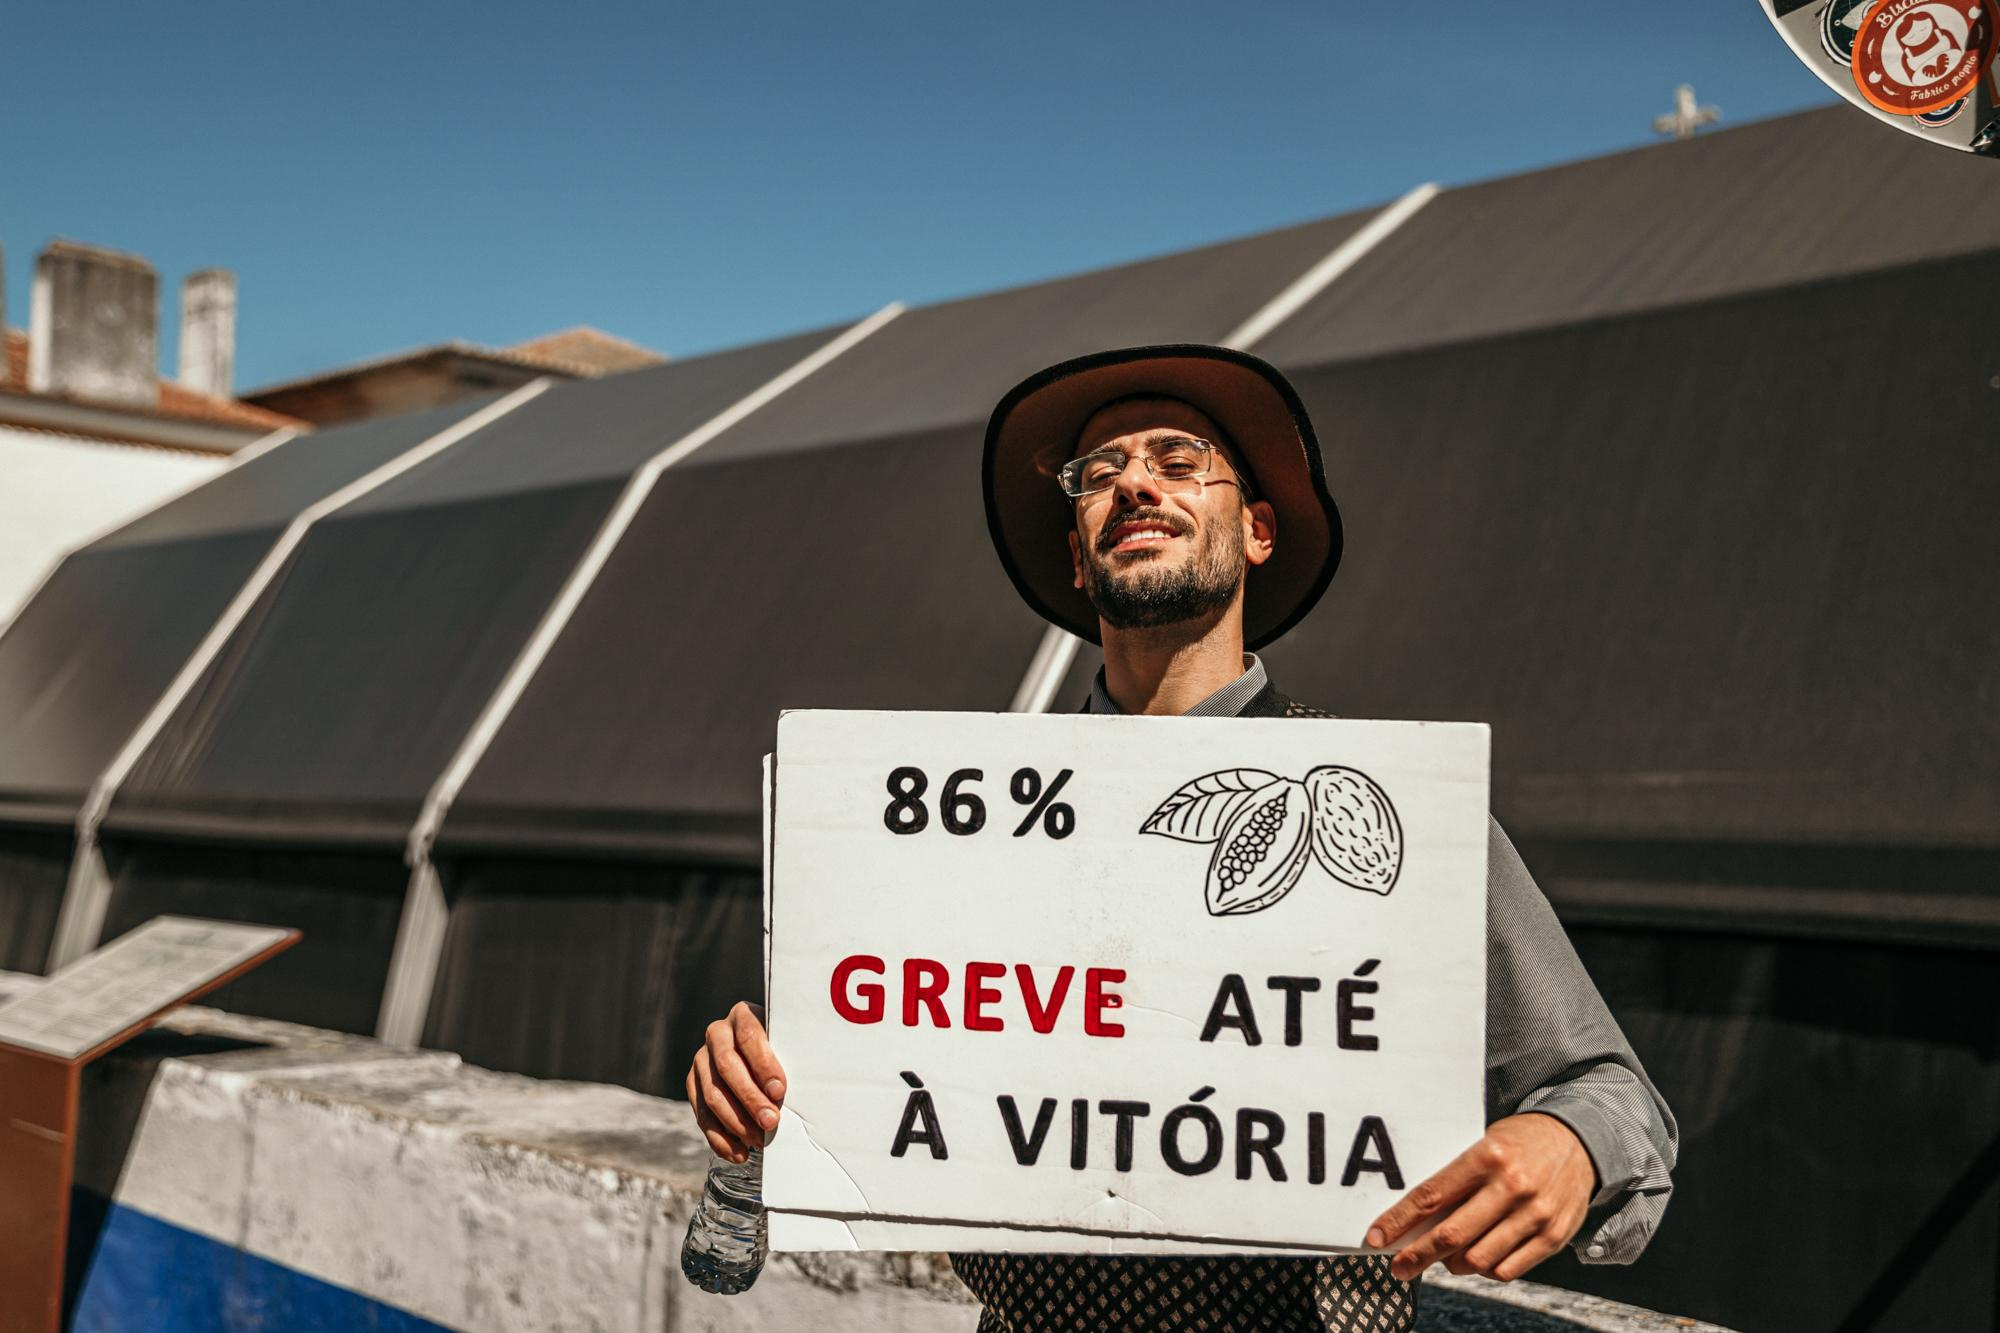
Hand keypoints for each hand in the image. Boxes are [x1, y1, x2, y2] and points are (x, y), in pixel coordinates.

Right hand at [685, 1001, 786, 1162]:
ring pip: (712, 1094)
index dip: (764, 1065)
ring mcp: (701, 1059)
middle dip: (750, 1099)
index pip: (750, 1037)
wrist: (758, 1047)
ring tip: (759, 1141)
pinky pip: (701, 1114)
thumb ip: (792, 1056)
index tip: (780, 1091)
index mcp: (742, 1015)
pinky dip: (720, 1137)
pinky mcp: (693, 1084)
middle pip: (727, 1067)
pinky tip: (739, 1153)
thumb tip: (808, 1090)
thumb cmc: (783, 1046)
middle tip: (771, 1122)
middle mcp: (717, 1033)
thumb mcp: (787, 1041)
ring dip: (736, 1122)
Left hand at [1363, 1112, 1595, 1281]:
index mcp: (1487, 1156)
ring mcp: (1534, 1214)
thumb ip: (1456, 1179)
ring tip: (1445, 1257)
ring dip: (1452, 1264)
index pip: (1431, 1196)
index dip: (1399, 1221)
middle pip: (1451, 1235)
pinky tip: (1478, 1258)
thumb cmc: (1519, 1143)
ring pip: (1477, 1259)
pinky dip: (1485, 1269)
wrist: (1579, 1141)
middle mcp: (1511, 1186)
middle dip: (1416, 1255)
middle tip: (1398, 1266)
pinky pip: (1507, 1270)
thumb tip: (1415, 1219)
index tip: (1376, 1238)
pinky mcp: (1553, 1236)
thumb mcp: (1484, 1144)